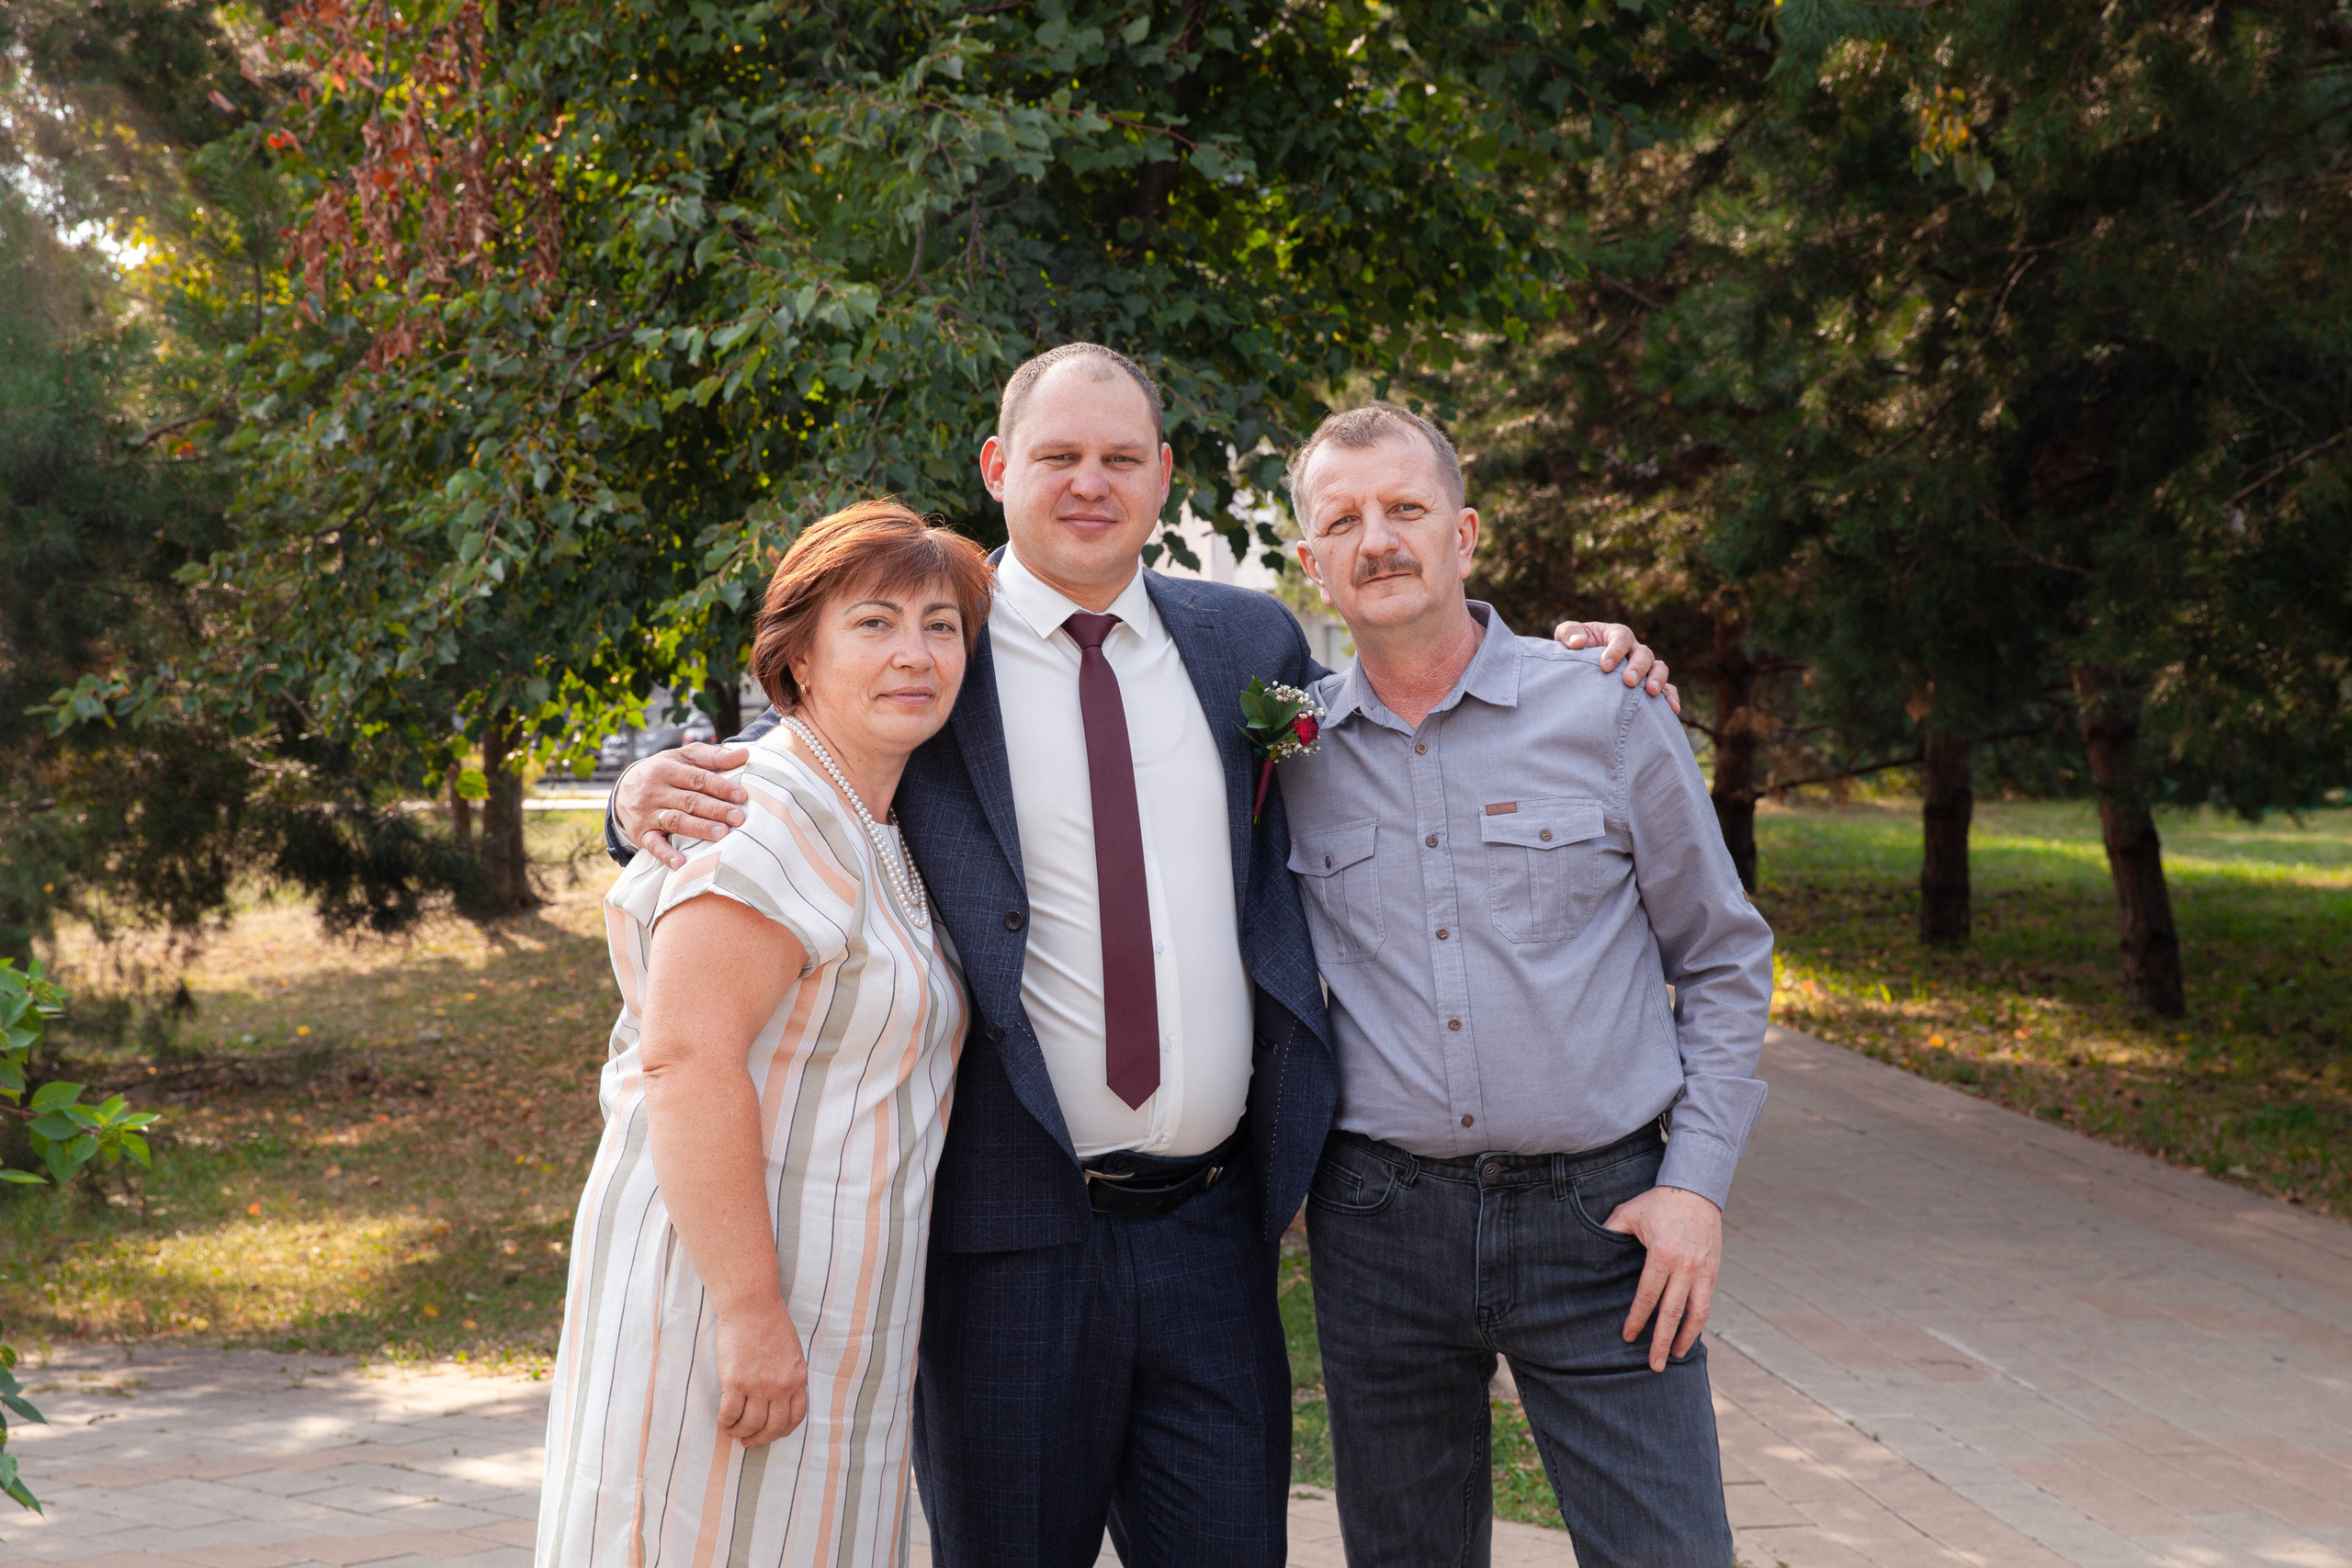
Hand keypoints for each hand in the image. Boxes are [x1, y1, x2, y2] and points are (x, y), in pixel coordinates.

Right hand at [617, 742, 752, 868]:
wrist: (624, 789)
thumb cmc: (665, 772)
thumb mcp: (684, 757)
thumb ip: (713, 756)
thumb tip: (745, 753)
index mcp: (667, 769)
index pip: (697, 778)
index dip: (720, 787)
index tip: (741, 796)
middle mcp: (655, 791)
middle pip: (689, 801)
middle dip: (715, 810)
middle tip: (738, 818)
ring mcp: (647, 813)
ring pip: (675, 821)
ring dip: (698, 828)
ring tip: (721, 834)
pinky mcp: (641, 833)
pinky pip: (653, 845)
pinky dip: (666, 854)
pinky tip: (681, 863)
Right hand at [714, 1300, 808, 1447]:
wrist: (751, 1305)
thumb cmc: (770, 1323)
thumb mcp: (792, 1353)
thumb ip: (789, 1377)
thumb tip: (780, 1400)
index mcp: (798, 1379)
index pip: (796, 1417)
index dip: (782, 1431)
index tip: (772, 1434)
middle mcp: (781, 1386)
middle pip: (773, 1427)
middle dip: (760, 1439)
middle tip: (749, 1441)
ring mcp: (758, 1385)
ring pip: (750, 1425)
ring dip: (740, 1433)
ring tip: (733, 1430)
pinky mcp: (735, 1382)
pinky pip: (729, 1414)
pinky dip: (725, 1422)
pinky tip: (723, 1420)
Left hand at [1554, 621, 1680, 715]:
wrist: (1578, 666)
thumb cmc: (1573, 648)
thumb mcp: (1566, 636)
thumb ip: (1569, 634)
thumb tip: (1578, 644)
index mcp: (1616, 635)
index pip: (1621, 638)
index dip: (1615, 651)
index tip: (1604, 666)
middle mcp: (1633, 649)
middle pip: (1644, 653)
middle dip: (1638, 667)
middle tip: (1628, 681)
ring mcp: (1643, 667)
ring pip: (1658, 668)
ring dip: (1657, 679)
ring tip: (1651, 692)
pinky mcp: (1647, 684)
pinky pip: (1666, 688)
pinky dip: (1670, 697)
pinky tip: (1672, 710)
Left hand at [1603, 1184, 1721, 1371]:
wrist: (1697, 1188)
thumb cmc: (1658, 1201)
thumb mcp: (1629, 1212)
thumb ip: (1610, 1231)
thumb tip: (1589, 1249)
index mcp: (1662, 1254)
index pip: (1647, 1296)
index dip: (1637, 1319)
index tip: (1628, 1336)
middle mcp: (1685, 1267)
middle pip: (1672, 1313)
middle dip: (1661, 1341)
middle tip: (1653, 1366)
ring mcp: (1703, 1271)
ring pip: (1695, 1314)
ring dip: (1685, 1339)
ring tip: (1674, 1357)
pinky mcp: (1714, 1271)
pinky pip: (1706, 1303)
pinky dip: (1698, 1322)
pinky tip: (1688, 1335)